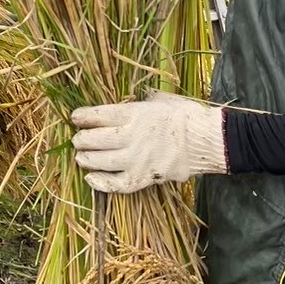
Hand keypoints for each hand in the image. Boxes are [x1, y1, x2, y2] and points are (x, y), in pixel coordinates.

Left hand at [71, 92, 226, 192]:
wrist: (209, 140)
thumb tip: (133, 99)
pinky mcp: (146, 177)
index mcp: (135, 113)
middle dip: (82, 139)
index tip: (75, 117)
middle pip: (96, 139)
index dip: (83, 116)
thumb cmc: (186, 115)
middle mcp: (133, 136)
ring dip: (87, 160)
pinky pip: (119, 184)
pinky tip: (92, 179)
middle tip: (77, 140)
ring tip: (81, 157)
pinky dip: (102, 183)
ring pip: (103, 162)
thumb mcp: (161, 99)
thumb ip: (142, 101)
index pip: (100, 115)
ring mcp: (138, 158)